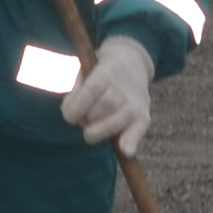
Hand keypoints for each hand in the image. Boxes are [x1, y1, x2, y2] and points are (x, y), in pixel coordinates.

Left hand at [60, 36, 153, 156]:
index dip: (77, 106)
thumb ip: (77, 91)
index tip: (68, 116)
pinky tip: (126, 151)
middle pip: (104, 107)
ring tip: (94, 127)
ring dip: (99, 130)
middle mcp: (124, 86)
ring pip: (116, 121)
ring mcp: (136, 102)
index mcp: (107, 71)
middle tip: (83, 119)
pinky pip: (138, 132)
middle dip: (88, 118)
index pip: (92, 90)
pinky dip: (132, 142)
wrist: (132, 61)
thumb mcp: (86, 69)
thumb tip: (70, 113)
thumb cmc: (99, 71)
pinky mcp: (144, 116)